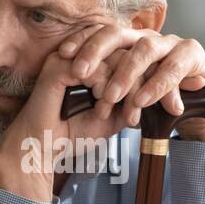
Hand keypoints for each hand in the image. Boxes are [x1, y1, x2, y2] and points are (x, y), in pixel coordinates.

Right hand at [0, 46, 137, 202]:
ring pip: (115, 59)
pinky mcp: (58, 67)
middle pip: (126, 53)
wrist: (43, 150)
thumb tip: (161, 96)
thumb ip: (133, 102)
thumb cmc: (72, 133)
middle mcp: (82, 54)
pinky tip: (99, 108)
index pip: (129, 56)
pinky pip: (94, 69)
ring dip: (120, 90)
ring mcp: (69, 58)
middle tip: (133, 115)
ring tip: (109, 113)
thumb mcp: (113, 118)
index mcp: (93, 62)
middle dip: (137, 86)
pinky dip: (103, 89)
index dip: (144, 80)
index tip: (142, 110)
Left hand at [57, 24, 204, 143]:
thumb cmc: (157, 104)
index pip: (101, 33)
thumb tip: (67, 84)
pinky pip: (174, 66)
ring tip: (111, 96)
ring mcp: (173, 44)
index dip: (81, 40)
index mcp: (129, 44)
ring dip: (126, 73)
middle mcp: (149, 38)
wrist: (201, 110)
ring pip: (145, 48)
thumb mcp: (125, 98)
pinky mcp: (195, 56)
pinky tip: (143, 100)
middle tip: (79, 73)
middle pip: (119, 33)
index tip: (62, 54)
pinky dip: (157, 84)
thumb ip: (104, 90)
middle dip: (96, 51)